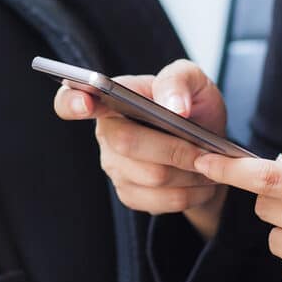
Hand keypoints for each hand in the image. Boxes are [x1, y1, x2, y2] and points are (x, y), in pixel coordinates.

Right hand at [54, 59, 228, 239]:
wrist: (210, 148)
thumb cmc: (194, 107)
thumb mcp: (195, 81)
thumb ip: (179, 80)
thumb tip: (173, 106)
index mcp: (111, 97)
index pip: (71, 99)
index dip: (72, 102)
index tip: (85, 102)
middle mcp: (106, 133)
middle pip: (128, 144)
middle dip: (175, 147)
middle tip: (206, 148)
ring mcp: (114, 167)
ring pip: (152, 177)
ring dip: (190, 172)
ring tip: (210, 163)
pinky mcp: (130, 194)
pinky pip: (161, 201)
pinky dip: (192, 192)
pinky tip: (202, 181)